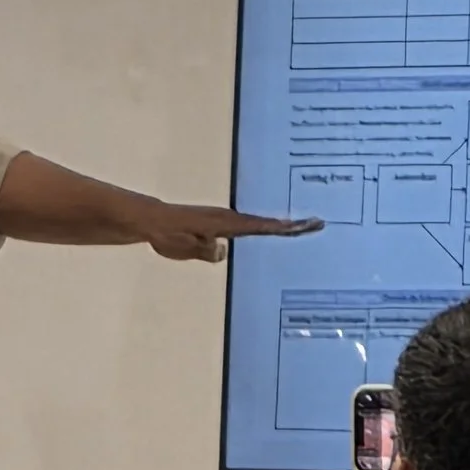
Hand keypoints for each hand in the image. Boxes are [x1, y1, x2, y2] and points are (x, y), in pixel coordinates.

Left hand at [133, 203, 325, 264]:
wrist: (154, 222)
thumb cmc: (168, 235)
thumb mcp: (183, 246)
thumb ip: (203, 249)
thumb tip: (222, 251)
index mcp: (225, 223)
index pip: (258, 226)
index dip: (280, 227)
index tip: (303, 225)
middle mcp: (230, 219)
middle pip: (266, 222)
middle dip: (291, 223)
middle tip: (316, 223)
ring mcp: (226, 221)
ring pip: (258, 223)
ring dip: (280, 225)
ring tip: (302, 228)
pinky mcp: (220, 225)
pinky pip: (247, 227)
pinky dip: (263, 228)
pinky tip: (270, 234)